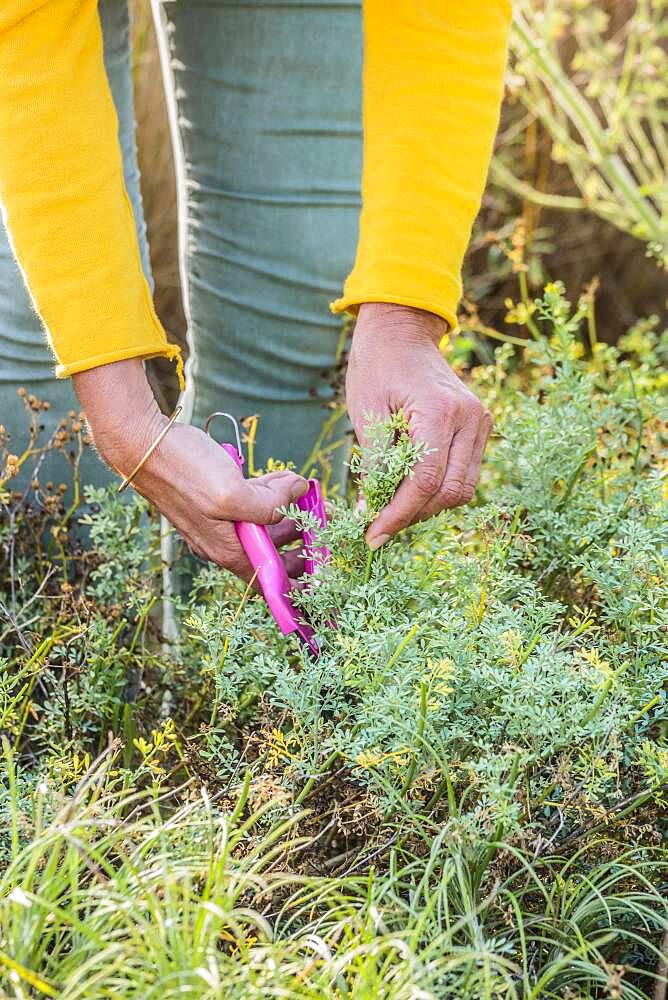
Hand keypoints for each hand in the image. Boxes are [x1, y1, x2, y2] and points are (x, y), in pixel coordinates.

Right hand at [73, 360, 308, 581]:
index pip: (269, 580)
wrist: (142, 443)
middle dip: (297, 533)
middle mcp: (222, 541)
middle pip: (270, 550)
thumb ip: (269, 502)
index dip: (297, 579)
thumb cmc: (182, 470)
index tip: (321, 566)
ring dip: (285, 508)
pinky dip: (267, 493)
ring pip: (261, 523)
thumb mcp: (232, 493)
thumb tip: (298, 490)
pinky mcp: (212, 498)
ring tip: (302, 489)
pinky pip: (247, 503)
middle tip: (318, 513)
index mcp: (228, 550)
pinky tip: (280, 478)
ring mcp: (216, 519)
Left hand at [346, 302, 491, 548]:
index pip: (426, 481)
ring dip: (427, 506)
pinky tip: (409, 488)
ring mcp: (482, 422)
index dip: (398, 514)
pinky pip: (465, 473)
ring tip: (392, 506)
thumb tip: (374, 510)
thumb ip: (376, 462)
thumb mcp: (366, 412)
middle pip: (450, 491)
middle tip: (378, 524)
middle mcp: (470, 418)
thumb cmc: (377, 366)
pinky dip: (438, 489)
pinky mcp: (481, 427)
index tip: (373, 534)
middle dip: (413, 515)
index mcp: (439, 410)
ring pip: (463, 488)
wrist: (403, 332)